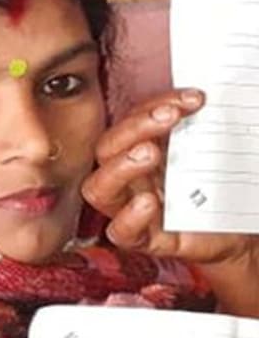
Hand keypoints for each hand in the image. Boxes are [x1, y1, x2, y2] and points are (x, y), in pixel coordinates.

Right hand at [83, 88, 256, 266]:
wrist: (238, 232)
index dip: (154, 105)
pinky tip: (148, 203)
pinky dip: (129, 217)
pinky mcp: (146, 239)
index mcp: (143, 152)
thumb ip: (201, 131)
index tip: (190, 99)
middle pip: (107, 149)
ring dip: (120, 168)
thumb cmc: (223, 191)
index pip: (131, 123)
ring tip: (149, 154)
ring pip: (99, 189)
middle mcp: (132, 179)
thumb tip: (205, 98)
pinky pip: (121, 232)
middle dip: (134, 128)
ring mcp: (133, 209)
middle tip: (168, 117)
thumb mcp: (212, 153)